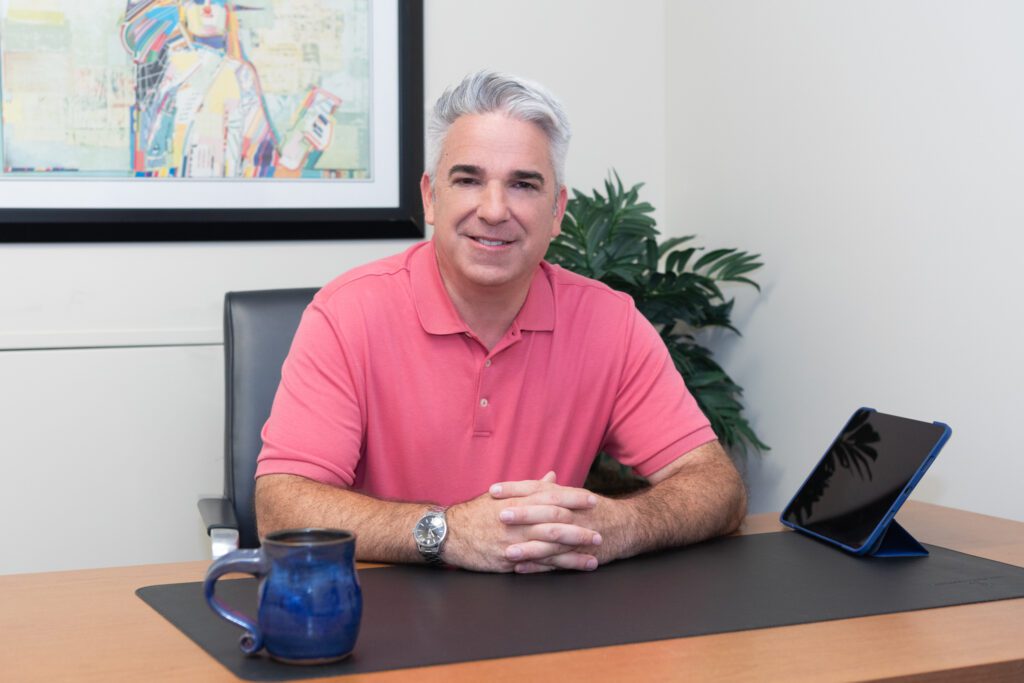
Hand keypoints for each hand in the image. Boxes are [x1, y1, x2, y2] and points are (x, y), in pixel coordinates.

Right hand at [444, 472, 602, 572]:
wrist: (448, 533)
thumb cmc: (476, 512)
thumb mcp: (502, 495)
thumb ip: (530, 487)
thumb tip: (553, 477)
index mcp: (517, 501)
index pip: (551, 497)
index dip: (573, 499)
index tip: (592, 500)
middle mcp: (518, 521)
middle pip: (555, 522)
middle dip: (580, 527)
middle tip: (600, 530)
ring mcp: (514, 542)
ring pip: (550, 546)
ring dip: (574, 551)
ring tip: (594, 553)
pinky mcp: (509, 561)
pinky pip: (538, 564)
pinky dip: (557, 566)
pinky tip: (573, 568)